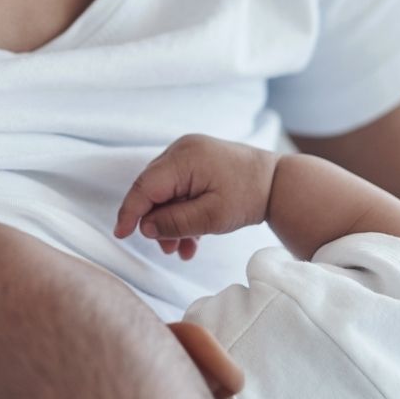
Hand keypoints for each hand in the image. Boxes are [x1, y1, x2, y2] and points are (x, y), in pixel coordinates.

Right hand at [114, 133, 279, 258]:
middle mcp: (181, 150)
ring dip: (170, 221)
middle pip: (152, 190)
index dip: (130, 212)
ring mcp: (188, 153)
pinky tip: (191, 238)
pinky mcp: (195, 161)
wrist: (278, 181)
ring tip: (182, 249)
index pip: (145, 187)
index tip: (121, 234)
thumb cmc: (248, 196)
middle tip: (167, 249)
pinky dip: (181, 211)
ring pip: (164, 192)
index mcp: (184, 158)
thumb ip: (175, 222)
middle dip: (156, 222)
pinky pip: (177, 188)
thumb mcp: (212, 217)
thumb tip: (144, 227)